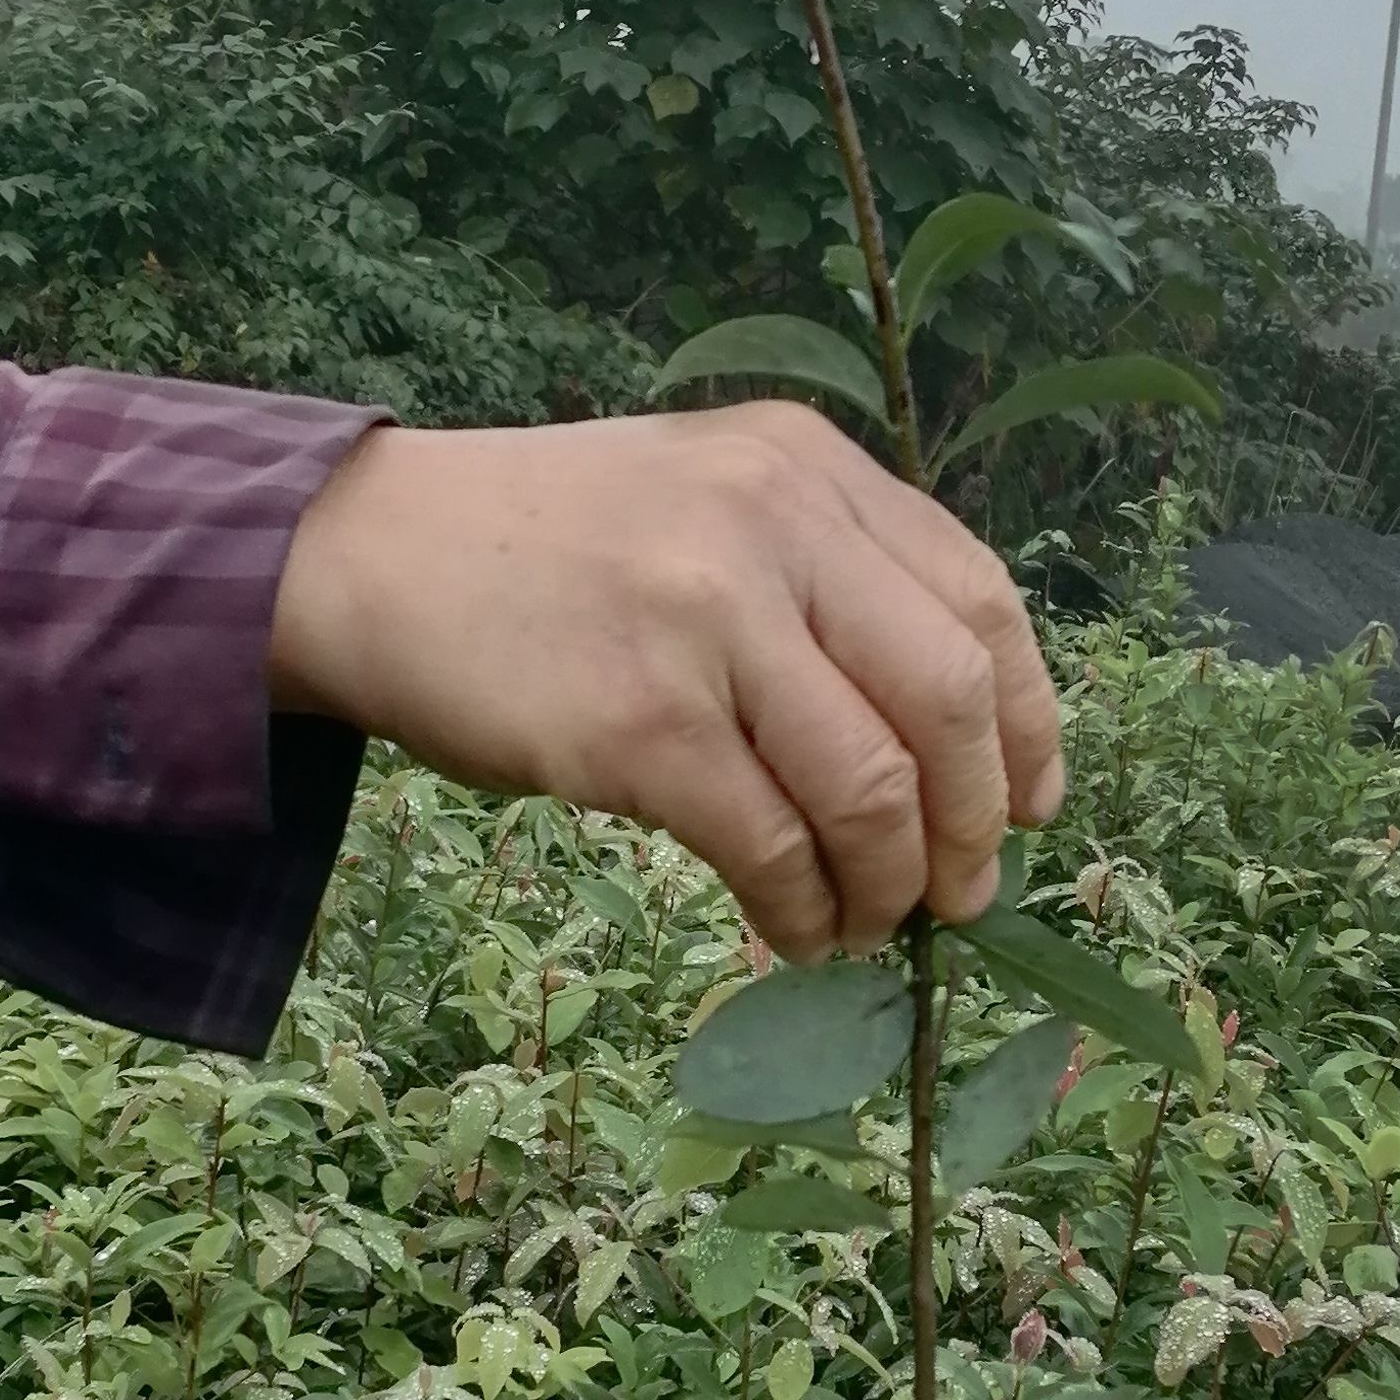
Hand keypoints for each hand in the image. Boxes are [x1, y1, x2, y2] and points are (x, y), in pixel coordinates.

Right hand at [267, 404, 1063, 957]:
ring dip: (891, 883)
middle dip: (978, 820)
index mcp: (805, 467)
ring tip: (870, 924)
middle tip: (964, 892)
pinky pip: (771, 844)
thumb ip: (821, 575)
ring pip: (872, 785)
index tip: (1032, 803)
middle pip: (949, 697)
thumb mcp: (704, 500)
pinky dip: (803, 910)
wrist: (366, 555)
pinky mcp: (637, 722)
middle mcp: (772, 525)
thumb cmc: (544, 550)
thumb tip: (949, 747)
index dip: (1029, 721)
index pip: (979, 599)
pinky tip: (795, 932)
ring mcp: (704, 621)